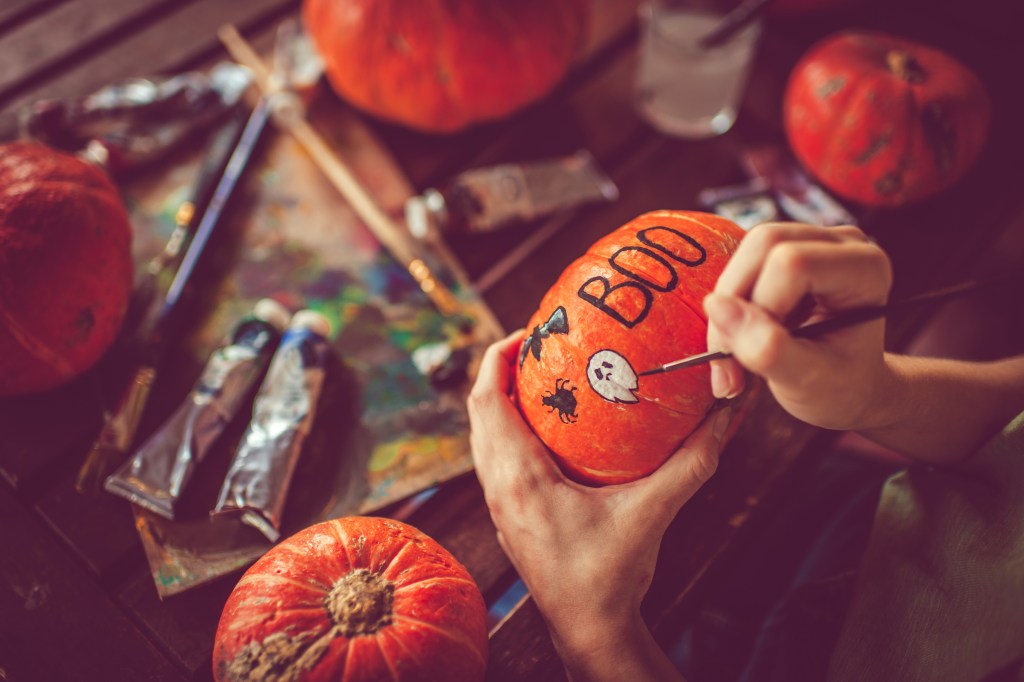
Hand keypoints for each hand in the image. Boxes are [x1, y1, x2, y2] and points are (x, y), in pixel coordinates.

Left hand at [468, 332, 731, 680]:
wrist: (589, 631)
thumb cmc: (612, 577)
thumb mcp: (654, 512)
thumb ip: (692, 461)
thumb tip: (728, 413)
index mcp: (520, 478)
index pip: (487, 400)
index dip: (497, 356)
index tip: (529, 331)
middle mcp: (499, 487)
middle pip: (479, 411)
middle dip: (500, 370)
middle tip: (541, 346)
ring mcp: (499, 505)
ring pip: (483, 436)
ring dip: (501, 401)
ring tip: (542, 377)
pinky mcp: (509, 516)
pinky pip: (495, 459)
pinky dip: (509, 430)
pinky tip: (550, 429)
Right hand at [705, 222, 892, 430]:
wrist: (847, 386)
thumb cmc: (838, 385)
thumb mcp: (806, 381)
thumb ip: (766, 347)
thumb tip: (715, 306)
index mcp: (865, 269)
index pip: (793, 263)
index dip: (764, 305)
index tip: (767, 350)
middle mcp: (841, 244)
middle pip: (765, 243)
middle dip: (736, 299)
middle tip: (735, 351)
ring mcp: (812, 241)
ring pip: (746, 250)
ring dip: (728, 303)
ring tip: (736, 349)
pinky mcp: (786, 248)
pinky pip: (741, 263)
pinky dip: (728, 304)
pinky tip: (740, 335)